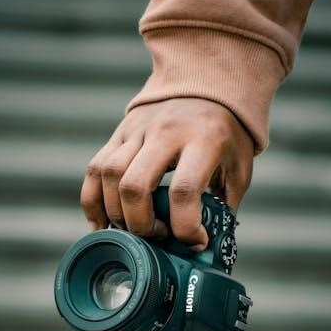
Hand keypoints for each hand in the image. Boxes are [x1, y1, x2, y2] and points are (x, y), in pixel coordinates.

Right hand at [80, 98, 253, 250]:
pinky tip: (102, 223)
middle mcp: (166, 131)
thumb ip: (224, 206)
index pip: (183, 191)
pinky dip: (93, 201)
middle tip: (157, 236)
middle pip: (134, 186)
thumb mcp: (238, 168)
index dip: (185, 227)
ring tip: (133, 230)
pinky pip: (94, 169)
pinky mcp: (119, 132)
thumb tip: (206, 248)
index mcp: (203, 140)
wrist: (208, 82)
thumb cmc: (226, 134)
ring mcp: (137, 129)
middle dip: (140, 224)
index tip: (194, 241)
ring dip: (115, 213)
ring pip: (109, 176)